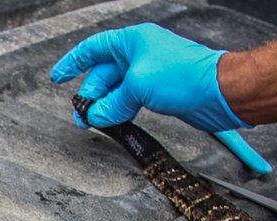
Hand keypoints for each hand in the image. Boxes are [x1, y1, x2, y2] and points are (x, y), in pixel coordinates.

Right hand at [50, 23, 243, 130]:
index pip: (93, 48)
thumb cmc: (185, 76)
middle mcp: (139, 55)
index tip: (58, 77)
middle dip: (89, 95)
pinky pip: (128, 101)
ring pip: (115, 91)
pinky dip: (117, 112)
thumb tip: (96, 116)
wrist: (218, 92)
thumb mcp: (138, 86)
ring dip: (102, 107)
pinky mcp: (156, 91)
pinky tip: (112, 122)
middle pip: (102, 74)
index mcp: (133, 42)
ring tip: (94, 123)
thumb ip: (111, 103)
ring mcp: (148, 73)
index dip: (72, 62)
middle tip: (81, 116)